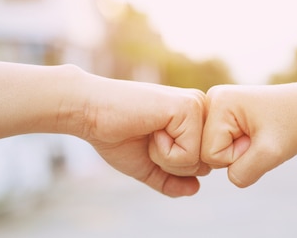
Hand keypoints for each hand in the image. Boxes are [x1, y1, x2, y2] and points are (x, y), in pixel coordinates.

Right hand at [77, 73, 209, 196]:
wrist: (90, 113)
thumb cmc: (115, 135)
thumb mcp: (148, 165)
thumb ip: (171, 180)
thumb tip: (195, 189)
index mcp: (194, 119)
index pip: (205, 164)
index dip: (174, 167)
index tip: (151, 143)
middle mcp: (201, 109)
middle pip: (207, 165)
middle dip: (172, 165)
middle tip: (149, 139)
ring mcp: (196, 106)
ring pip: (200, 161)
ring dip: (167, 158)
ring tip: (149, 133)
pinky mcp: (188, 107)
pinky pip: (189, 153)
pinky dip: (164, 152)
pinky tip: (150, 130)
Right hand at [201, 84, 296, 187]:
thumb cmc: (292, 124)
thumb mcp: (270, 153)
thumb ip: (243, 173)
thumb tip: (228, 177)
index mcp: (217, 101)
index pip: (210, 153)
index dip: (237, 155)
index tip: (258, 137)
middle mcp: (209, 100)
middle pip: (207, 152)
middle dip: (236, 154)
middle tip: (259, 136)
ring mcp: (214, 106)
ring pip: (213, 151)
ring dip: (238, 152)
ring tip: (257, 134)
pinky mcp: (220, 114)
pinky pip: (219, 146)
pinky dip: (238, 147)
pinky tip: (253, 134)